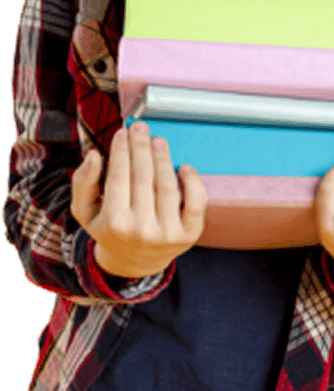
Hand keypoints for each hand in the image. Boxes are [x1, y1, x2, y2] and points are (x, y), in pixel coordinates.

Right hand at [71, 122, 206, 278]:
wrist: (134, 262)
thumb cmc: (110, 230)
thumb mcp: (85, 212)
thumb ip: (82, 182)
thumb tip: (94, 156)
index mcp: (114, 223)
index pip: (119, 176)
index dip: (122, 150)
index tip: (123, 133)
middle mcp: (141, 229)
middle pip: (144, 176)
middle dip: (142, 147)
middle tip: (141, 128)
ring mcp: (167, 233)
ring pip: (167, 185)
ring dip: (163, 158)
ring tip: (158, 141)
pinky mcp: (188, 234)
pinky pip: (195, 203)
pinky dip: (193, 181)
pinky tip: (184, 166)